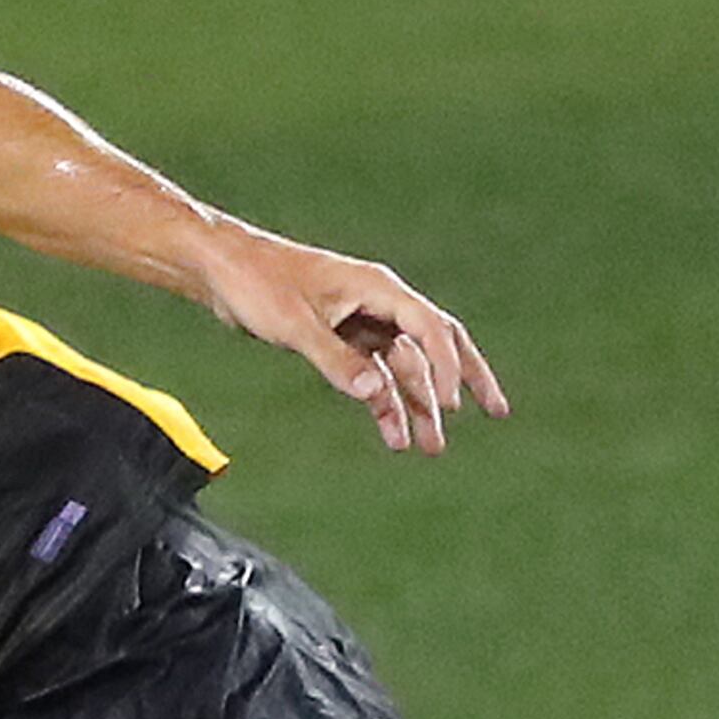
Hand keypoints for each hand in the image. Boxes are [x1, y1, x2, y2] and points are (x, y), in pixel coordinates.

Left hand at [199, 228, 507, 453]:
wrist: (220, 270)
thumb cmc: (257, 284)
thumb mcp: (295, 325)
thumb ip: (336, 360)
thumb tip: (375, 392)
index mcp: (377, 288)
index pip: (429, 328)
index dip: (446, 368)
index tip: (449, 407)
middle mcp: (377, 302)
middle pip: (436, 343)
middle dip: (464, 380)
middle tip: (498, 412)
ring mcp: (361, 321)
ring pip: (403, 367)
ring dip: (417, 405)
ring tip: (432, 448)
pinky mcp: (340, 337)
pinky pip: (374, 374)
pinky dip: (383, 403)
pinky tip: (393, 435)